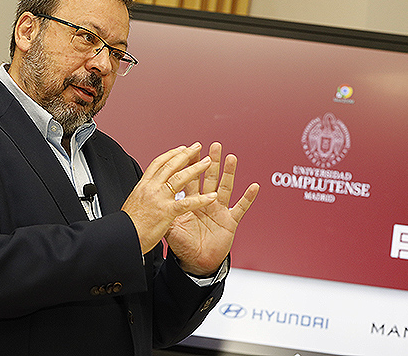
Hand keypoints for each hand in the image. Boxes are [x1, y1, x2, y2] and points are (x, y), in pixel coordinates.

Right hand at [122, 142, 218, 253]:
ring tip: (208, 162)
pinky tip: (212, 196)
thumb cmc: (128, 225)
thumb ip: (144, 194)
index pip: (158, 163)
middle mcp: (151, 188)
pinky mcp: (166, 212)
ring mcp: (159, 198)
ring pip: (180, 178)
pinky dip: (201, 199)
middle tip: (197, 147)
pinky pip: (187, 203)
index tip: (181, 149)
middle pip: (171, 165)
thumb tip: (149, 191)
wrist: (122, 237)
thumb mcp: (133, 202)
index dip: (171, 154)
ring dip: (196, 168)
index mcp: (143, 185)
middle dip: (186, 154)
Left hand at [164, 142, 258, 276]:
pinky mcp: (230, 221)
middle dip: (211, 162)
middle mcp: (206, 203)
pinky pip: (240, 207)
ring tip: (231, 158)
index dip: (190, 166)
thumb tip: (153, 202)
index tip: (189, 150)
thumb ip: (165, 214)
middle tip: (213, 146)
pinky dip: (247, 197)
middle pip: (208, 178)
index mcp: (190, 202)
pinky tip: (253, 186)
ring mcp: (219, 210)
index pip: (189, 180)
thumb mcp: (171, 229)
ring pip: (225, 187)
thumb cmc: (184, 245)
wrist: (196, 262)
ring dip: (228, 173)